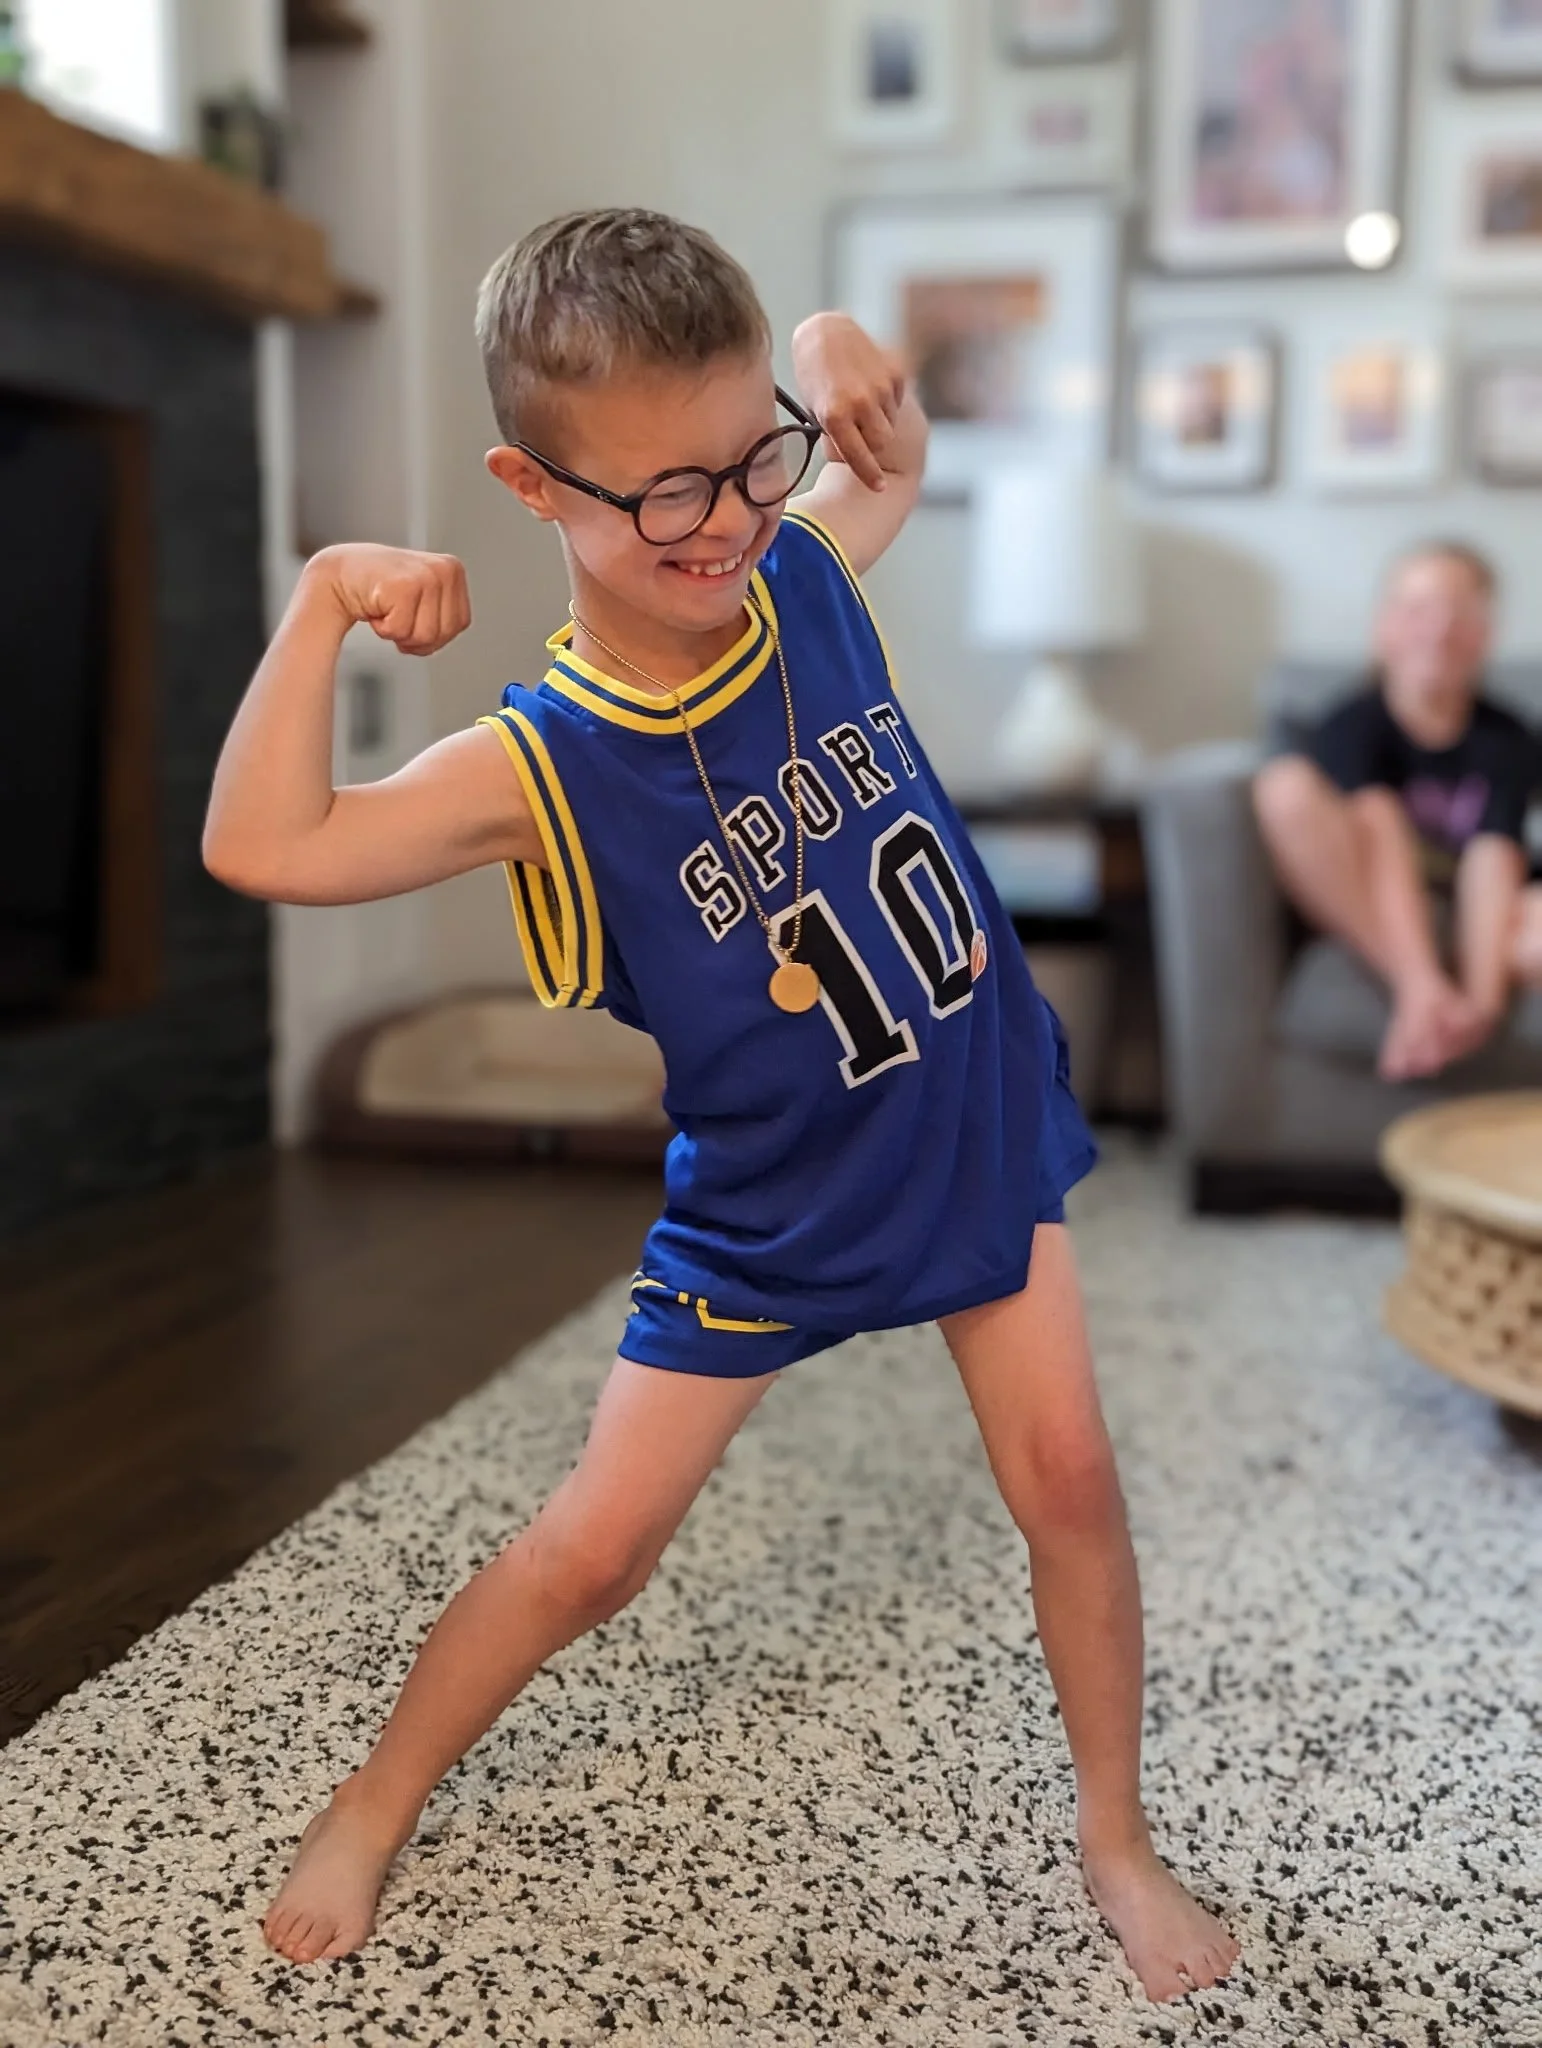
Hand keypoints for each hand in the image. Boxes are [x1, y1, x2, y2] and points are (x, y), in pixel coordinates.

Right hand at [304, 544, 470, 655]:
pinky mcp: (404, 586)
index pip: (459, 624)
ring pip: (424, 636)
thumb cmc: (378, 590)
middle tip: (395, 614)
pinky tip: (376, 605)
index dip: (432, 634)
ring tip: (386, 608)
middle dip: (415, 636)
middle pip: (442, 634)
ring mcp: (426, 576)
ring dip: (398, 632)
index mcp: (453, 570)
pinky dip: (383, 628)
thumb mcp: (423, 596)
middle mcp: (444, 570)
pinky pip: (400, 631)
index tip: (411, 617)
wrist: (338, 574)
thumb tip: (447, 637)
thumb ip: (441, 613)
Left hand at [791, 312, 908, 491]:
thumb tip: (856, 454)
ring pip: (890, 422)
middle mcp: (860, 402)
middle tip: (861, 431)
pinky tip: (870, 384)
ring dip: (880, 419)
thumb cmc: (815, 375)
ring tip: (862, 401)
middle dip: (874, 443)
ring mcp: (879, 386)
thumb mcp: (817, 408)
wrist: (826, 332)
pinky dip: (887, 399)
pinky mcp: (894, 371)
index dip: (870, 475)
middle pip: (881, 442)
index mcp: (835, 415)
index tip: (880, 487)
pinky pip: (898, 399)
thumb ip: (836, 432)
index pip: (858, 456)